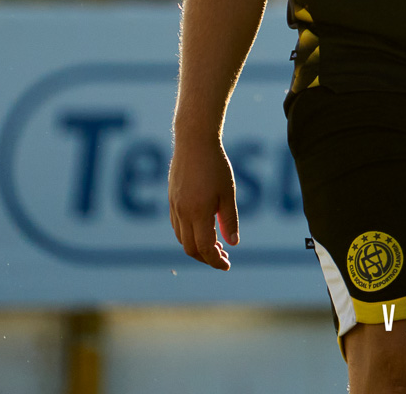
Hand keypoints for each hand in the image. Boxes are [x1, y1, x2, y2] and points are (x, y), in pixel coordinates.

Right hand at [168, 131, 238, 269]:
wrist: (194, 141)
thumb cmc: (215, 165)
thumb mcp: (228, 193)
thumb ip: (229, 220)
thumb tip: (233, 243)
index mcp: (198, 213)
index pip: (205, 248)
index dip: (216, 261)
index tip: (227, 265)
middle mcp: (182, 213)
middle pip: (190, 248)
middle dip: (206, 258)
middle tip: (224, 256)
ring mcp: (174, 206)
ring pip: (181, 238)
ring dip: (197, 247)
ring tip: (216, 244)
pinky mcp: (171, 199)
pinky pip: (177, 226)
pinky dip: (188, 235)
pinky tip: (202, 228)